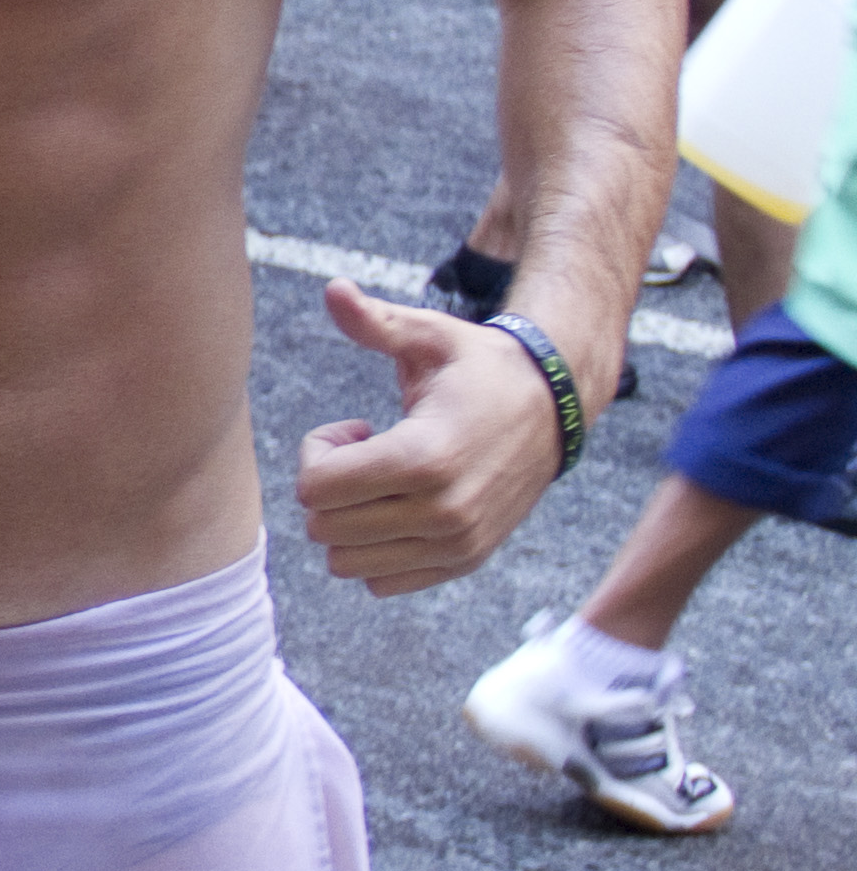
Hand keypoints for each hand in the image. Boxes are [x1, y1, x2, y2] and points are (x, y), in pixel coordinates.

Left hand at [295, 284, 564, 590]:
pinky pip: (380, 582)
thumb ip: (375, 320)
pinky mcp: (464, 560)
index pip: (317, 488)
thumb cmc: (479, 367)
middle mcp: (442, 510)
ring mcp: (455, 543)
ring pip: (345, 562)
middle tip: (362, 451)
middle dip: (327, 484)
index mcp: (425, 457)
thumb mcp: (430, 335)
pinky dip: (373, 550)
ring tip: (381, 480)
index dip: (317, 452)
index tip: (351, 428)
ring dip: (347, 520)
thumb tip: (332, 288)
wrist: (552, 406)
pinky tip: (399, 507)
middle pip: (324, 526)